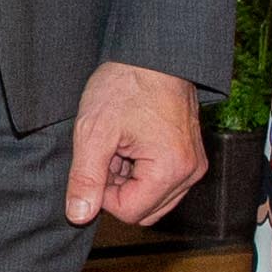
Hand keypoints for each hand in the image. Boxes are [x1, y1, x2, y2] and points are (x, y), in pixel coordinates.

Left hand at [63, 58, 210, 224]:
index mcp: (171, 170)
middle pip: (143, 211)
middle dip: (117, 189)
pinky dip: (141, 172)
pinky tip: (129, 145)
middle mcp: (190, 173)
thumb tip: (78, 216)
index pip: (129, 212)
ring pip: (153, 200)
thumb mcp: (94, 132)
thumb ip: (85, 178)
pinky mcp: (190, 156)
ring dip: (128, 182)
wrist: (153, 55)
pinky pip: (163, 183)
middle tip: (106, 153)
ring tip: (118, 147)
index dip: (102, 193)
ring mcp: (193, 165)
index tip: (96, 161)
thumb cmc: (125, 85)